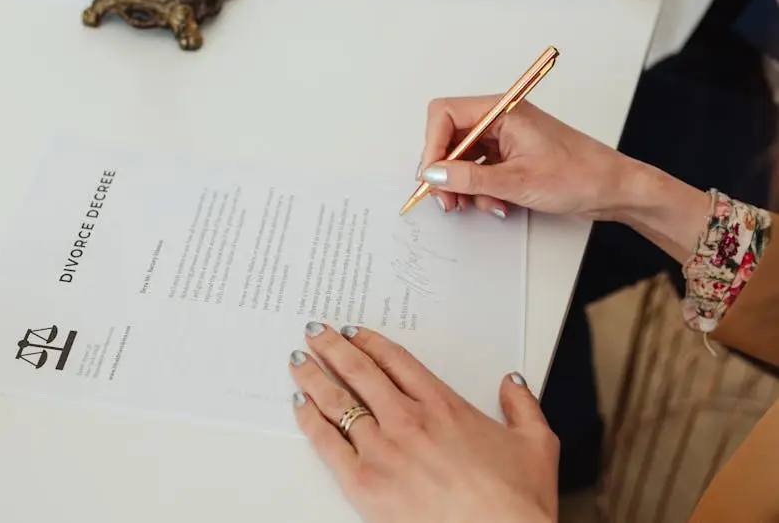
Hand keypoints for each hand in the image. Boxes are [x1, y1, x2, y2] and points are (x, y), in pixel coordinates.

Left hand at [290, 323, 558, 522]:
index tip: (354, 332)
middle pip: (361, 372)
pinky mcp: (364, 482)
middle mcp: (408, 420)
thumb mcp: (536, 444)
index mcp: (443, 406)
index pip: (396, 361)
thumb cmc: (515, 502)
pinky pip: (326, 442)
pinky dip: (310, 420)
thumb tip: (514, 383)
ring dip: (314, 376)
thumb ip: (523, 406)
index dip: (371, 342)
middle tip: (317, 333)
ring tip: (299, 361)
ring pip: (338, 401)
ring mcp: (383, 449)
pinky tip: (300, 405)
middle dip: (334, 347)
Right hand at [418, 95, 632, 219]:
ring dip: (463, 185)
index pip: (445, 114)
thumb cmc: (581, 175)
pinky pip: (478, 170)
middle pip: (449, 138)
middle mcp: (500, 120)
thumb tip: (434, 175)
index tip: (432, 176)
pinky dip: (480, 189)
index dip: (432, 145)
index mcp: (502, 111)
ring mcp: (504, 139)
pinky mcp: (509, 156)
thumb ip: (470, 179)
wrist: (614, 189)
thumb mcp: (518, 181)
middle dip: (445, 171)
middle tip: (447, 199)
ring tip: (476, 204)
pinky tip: (496, 203)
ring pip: (462, 158)